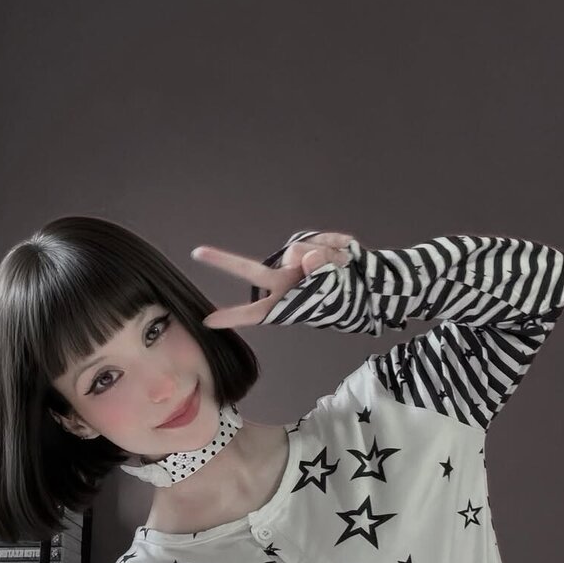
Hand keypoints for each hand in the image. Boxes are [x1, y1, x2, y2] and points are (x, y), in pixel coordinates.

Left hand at [190, 231, 354, 328]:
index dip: (233, 316)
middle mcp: (283, 282)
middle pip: (251, 271)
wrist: (366, 286)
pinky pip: (315, 241)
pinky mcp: (303, 251)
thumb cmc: (347, 294)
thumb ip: (322, 272)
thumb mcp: (337, 288)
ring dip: (325, 255)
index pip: (256, 311)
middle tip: (196, 252)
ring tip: (341, 266)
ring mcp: (292, 266)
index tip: (207, 321)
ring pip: (300, 250)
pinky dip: (331, 246)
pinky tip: (341, 256)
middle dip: (224, 261)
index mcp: (286, 300)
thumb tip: (308, 256)